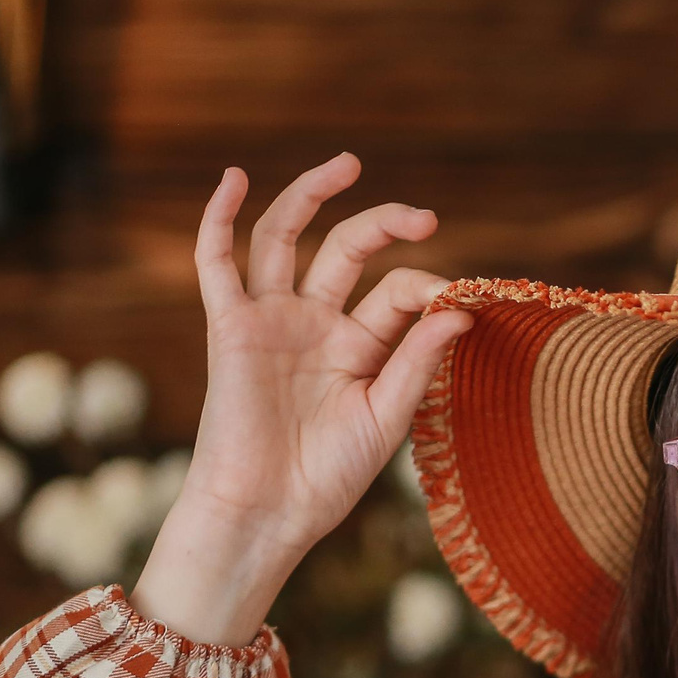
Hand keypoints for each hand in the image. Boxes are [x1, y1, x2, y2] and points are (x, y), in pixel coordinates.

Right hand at [130, 154, 470, 644]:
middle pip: (347, 249)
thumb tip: (459, 310)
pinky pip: (217, 263)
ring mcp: (272, 320)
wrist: (267, 513)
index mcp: (360, 345)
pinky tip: (234, 177)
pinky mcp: (230, 327)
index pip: (396, 293)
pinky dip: (218, 218)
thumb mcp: (386, 417)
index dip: (426, 289)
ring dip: (311, 194)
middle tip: (425, 215)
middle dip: (385, 223)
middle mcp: (316, 323)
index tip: (456, 301)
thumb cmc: (328, 477)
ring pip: (286, 237)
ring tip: (348, 163)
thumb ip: (417, 362)